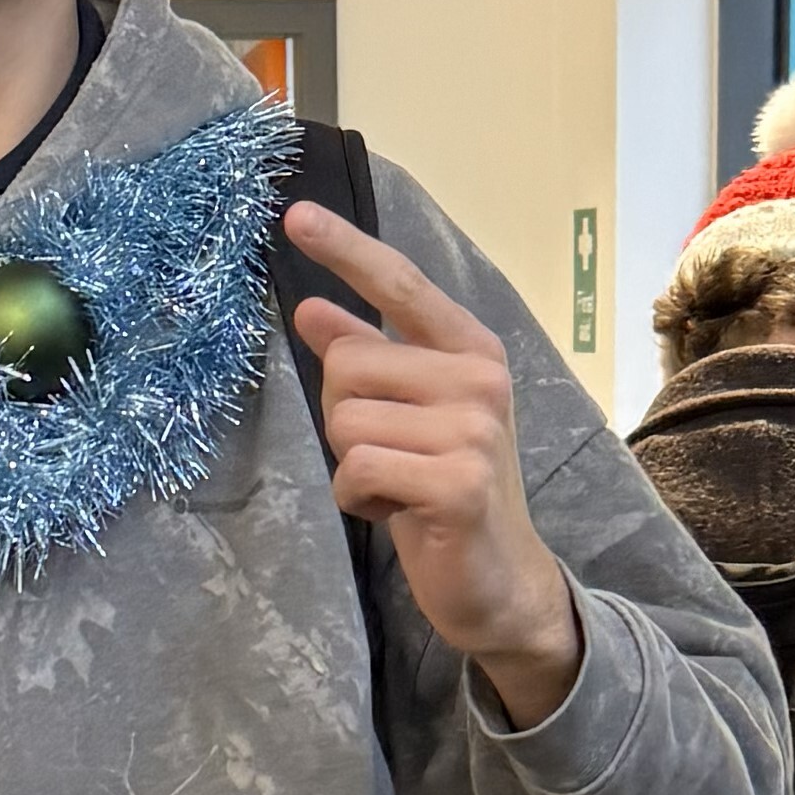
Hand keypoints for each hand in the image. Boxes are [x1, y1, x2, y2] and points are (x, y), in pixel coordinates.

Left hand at [284, 202, 583, 726]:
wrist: (499, 579)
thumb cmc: (446, 489)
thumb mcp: (410, 414)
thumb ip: (369, 359)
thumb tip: (310, 310)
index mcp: (471, 350)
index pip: (400, 285)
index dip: (345, 249)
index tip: (294, 214)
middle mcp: (480, 379)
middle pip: (347, 363)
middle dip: (343, 415)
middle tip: (388, 455)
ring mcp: (473, 429)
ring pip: (344, 420)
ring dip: (351, 463)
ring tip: (397, 486)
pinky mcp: (457, 482)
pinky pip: (355, 468)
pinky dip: (358, 499)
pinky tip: (398, 513)